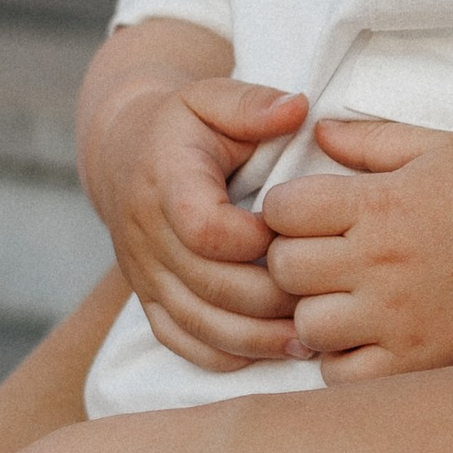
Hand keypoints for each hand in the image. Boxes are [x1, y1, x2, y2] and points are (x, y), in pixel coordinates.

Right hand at [87, 72, 307, 368]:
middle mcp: (147, 235)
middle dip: (271, 299)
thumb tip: (297, 108)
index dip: (256, 241)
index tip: (295, 233)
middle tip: (327, 299)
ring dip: (256, 339)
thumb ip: (253, 104)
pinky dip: (223, 355)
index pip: (206, 229)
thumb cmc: (185, 125)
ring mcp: (144, 273)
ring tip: (309, 341)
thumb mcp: (212, 97)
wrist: (125, 153)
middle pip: (209, 286)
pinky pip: (179, 340)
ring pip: (198, 323)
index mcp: (166, 182)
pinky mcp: (148, 298)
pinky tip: (270, 353)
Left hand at [261, 121, 452, 378]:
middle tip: (321, 256)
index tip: (308, 213)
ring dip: (316, 311)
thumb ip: (373, 140)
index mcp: (384, 204)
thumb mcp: (442, 148)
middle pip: (284, 268)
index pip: (283, 208)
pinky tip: (366, 335)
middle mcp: (384, 263)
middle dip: (292, 258)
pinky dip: (344, 358)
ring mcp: (399, 318)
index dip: (285, 208)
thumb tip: (317, 133)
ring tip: (344, 298)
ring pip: (307, 325)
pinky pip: (343, 374)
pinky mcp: (417, 361)